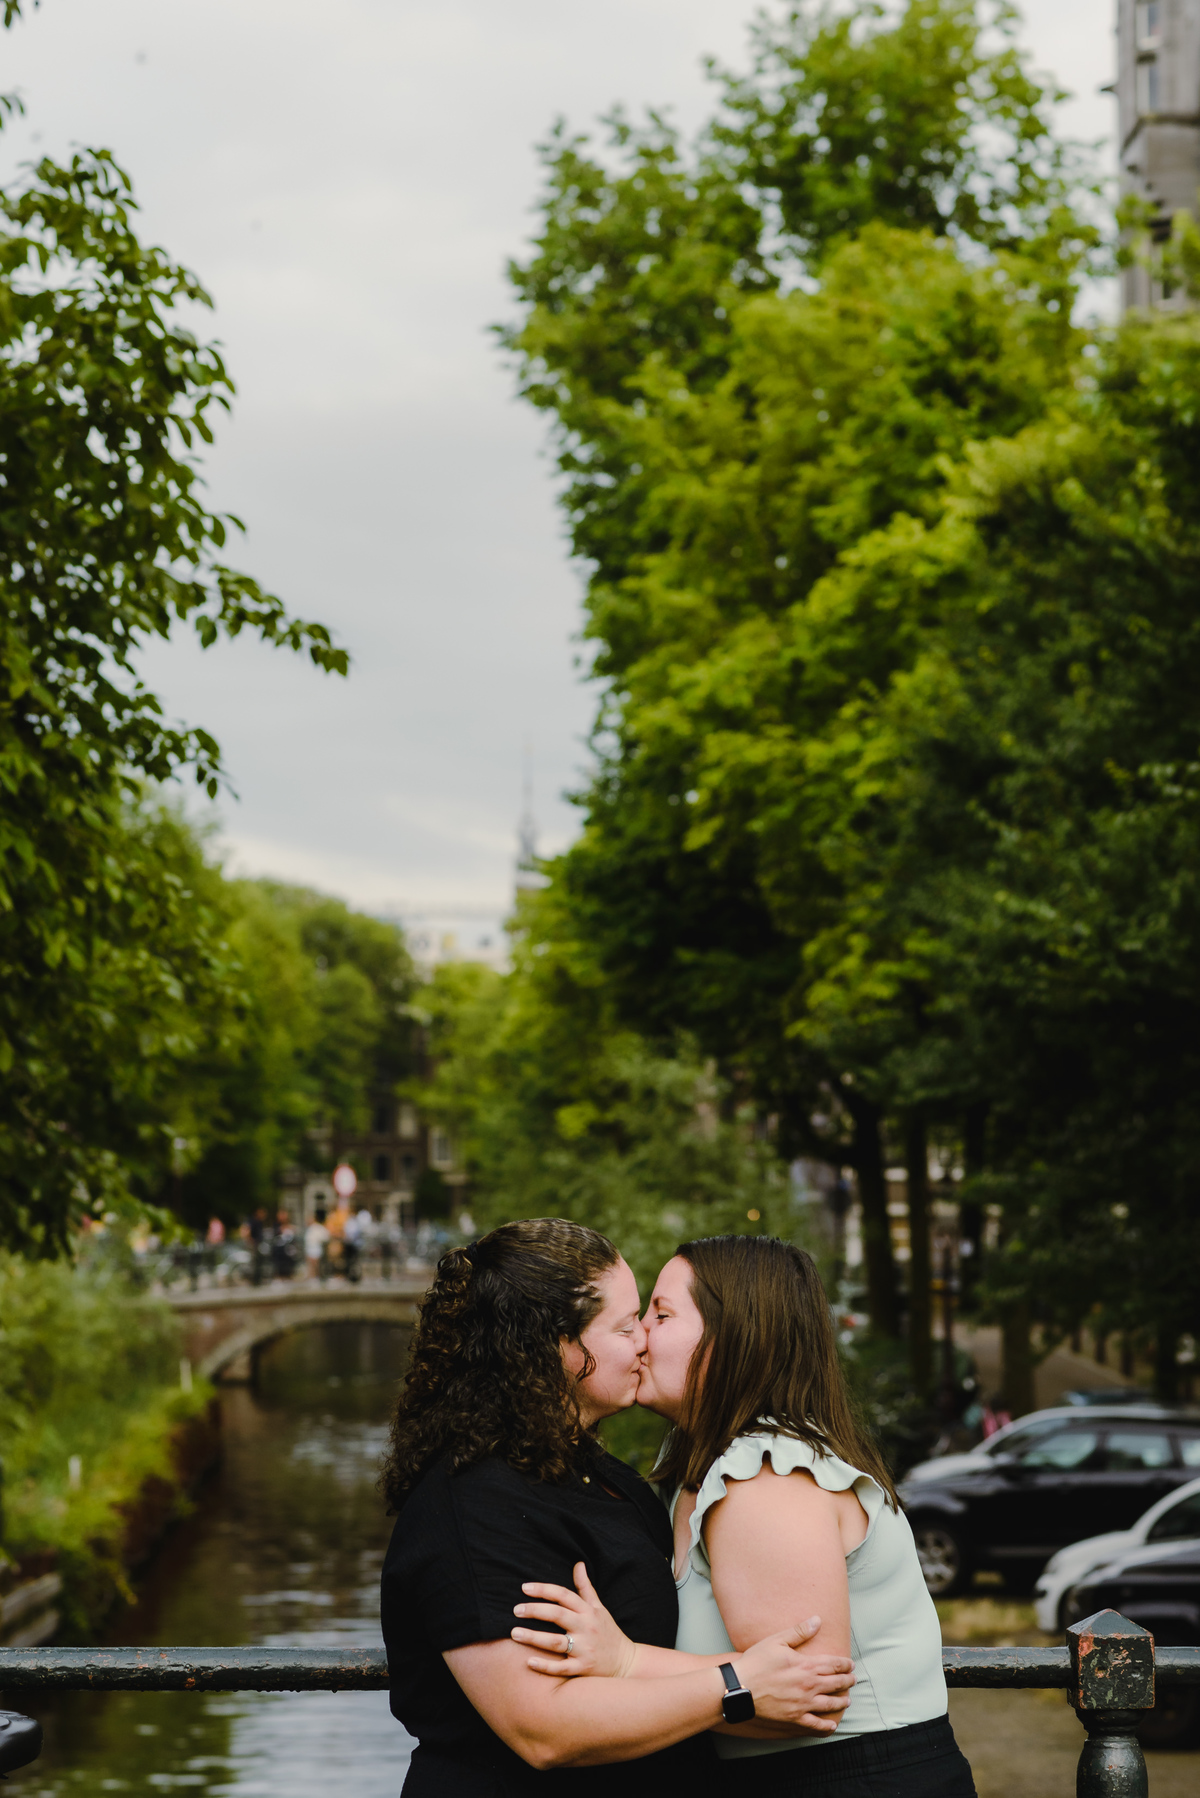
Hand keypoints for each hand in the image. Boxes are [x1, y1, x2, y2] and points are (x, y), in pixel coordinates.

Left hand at [512, 1562, 637, 1678]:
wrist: (626, 1663)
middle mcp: (586, 1628)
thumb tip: (578, 1563)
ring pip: (556, 1642)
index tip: (524, 1588)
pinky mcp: (582, 1669)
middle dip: (535, 1611)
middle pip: (557, 1615)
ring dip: (533, 1637)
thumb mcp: (598, 1607)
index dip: (544, 1590)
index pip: (564, 1595)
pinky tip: (528, 1662)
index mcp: (588, 1611)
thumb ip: (585, 1587)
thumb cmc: (607, 1632)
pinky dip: (545, 1666)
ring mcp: (584, 1649)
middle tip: (515, 1610)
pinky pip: (561, 1668)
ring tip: (514, 1633)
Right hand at [730, 1619, 855, 1735]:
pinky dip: (826, 1725)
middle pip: (835, 1684)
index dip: (844, 1664)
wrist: (741, 1688)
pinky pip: (815, 1724)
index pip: (833, 1664)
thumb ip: (799, 1631)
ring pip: (829, 1704)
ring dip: (841, 1701)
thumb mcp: (777, 1640)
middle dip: (847, 1681)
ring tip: (847, 1701)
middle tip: (853, 1680)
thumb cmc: (757, 1662)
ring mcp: (803, 1703)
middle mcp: (809, 1685)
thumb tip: (817, 1620)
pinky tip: (832, 1725)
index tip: (851, 1664)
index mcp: (806, 1665)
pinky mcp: (795, 1717)